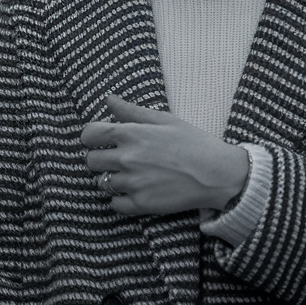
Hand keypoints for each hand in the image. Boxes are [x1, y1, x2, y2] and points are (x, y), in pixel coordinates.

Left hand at [81, 95, 249, 215]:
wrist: (217, 174)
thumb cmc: (194, 143)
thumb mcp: (165, 120)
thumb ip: (132, 111)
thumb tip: (109, 100)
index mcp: (131, 134)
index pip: (88, 135)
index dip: (92, 137)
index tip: (100, 140)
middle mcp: (126, 158)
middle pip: (91, 161)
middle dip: (100, 158)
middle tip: (117, 159)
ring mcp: (132, 183)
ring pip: (102, 183)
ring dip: (110, 179)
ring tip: (130, 175)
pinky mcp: (140, 204)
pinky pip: (114, 204)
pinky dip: (120, 199)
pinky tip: (136, 191)